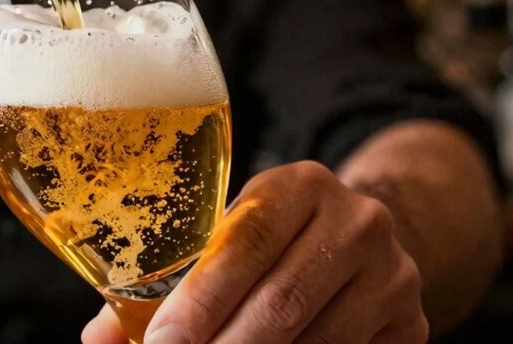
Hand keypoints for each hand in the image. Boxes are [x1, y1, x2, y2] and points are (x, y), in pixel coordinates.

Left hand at [82, 161, 428, 343]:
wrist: (361, 238)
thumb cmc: (271, 242)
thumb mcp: (228, 237)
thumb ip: (165, 284)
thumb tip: (99, 338)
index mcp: (298, 185)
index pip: (246, 243)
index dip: (200, 300)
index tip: (161, 342)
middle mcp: (357, 220)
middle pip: (282, 302)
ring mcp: (394, 273)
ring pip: (316, 341)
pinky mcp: (413, 321)